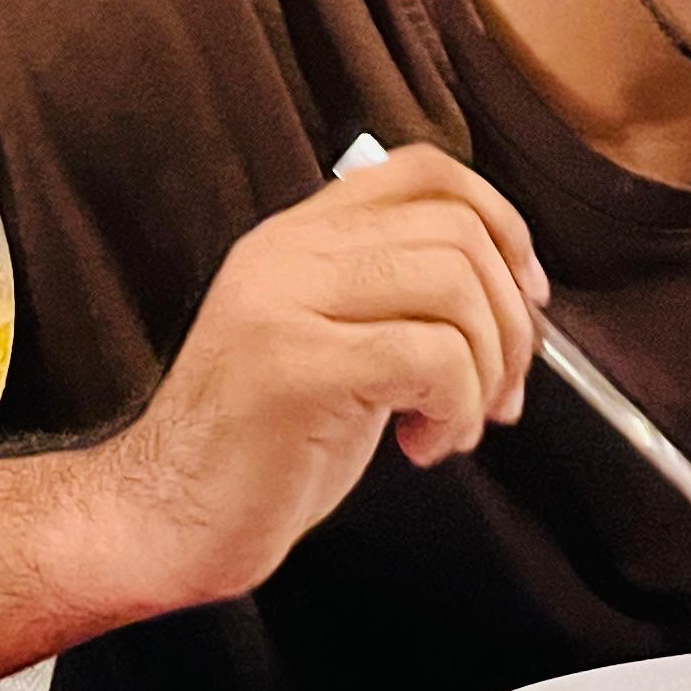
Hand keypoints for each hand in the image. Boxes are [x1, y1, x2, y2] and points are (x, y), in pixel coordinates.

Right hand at [101, 145, 547, 611]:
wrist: (165, 519)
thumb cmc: (258, 449)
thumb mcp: (327, 343)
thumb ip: (390, 297)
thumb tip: (509, 291)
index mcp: (295, 238)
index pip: (423, 170)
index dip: (502, 221)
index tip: (525, 295)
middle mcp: (286, 253)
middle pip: (457, 232)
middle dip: (510, 320)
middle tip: (499, 393)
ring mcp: (284, 304)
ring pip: (453, 289)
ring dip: (485, 371)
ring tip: (456, 425)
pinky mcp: (295, 367)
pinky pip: (431, 359)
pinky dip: (455, 410)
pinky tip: (422, 446)